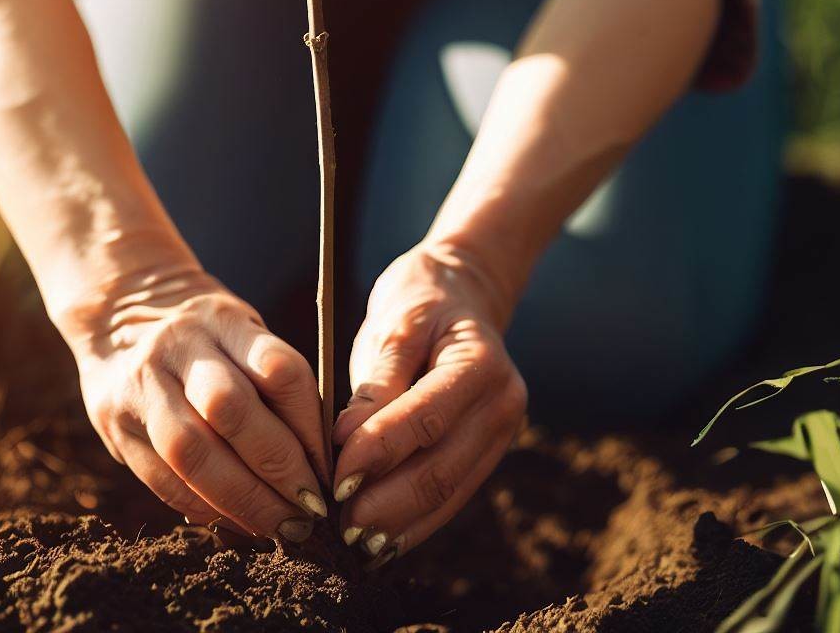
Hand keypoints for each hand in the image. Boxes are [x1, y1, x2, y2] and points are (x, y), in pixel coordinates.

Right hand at [57, 264, 329, 541]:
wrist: (117, 311)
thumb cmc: (205, 332)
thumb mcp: (242, 331)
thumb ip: (274, 382)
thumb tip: (318, 459)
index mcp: (224, 319)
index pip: (279, 370)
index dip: (310, 427)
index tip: (329, 468)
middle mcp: (178, 345)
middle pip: (232, 411)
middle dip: (278, 468)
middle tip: (310, 507)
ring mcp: (141, 384)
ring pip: (192, 451)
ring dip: (243, 499)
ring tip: (277, 524)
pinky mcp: (112, 423)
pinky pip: (162, 478)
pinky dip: (203, 507)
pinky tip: (234, 519)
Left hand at [332, 243, 526, 566]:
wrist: (459, 297)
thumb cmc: (418, 308)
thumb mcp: (394, 327)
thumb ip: (376, 385)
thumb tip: (345, 444)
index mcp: (481, 362)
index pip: (427, 418)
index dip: (379, 452)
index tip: (335, 478)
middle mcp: (504, 403)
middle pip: (443, 468)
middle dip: (387, 504)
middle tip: (338, 526)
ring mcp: (502, 434)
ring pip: (449, 493)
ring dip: (399, 524)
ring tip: (352, 542)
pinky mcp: (487, 453)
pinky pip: (451, 496)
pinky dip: (415, 522)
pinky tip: (381, 540)